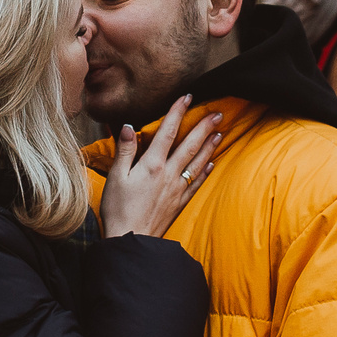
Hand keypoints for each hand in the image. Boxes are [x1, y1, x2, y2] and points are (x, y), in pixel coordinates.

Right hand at [97, 95, 219, 237]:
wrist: (132, 239)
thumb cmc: (118, 209)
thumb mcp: (116, 177)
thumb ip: (124, 150)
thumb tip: (129, 127)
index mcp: (152, 165)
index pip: (167, 132)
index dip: (177, 112)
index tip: (187, 97)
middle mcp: (169, 174)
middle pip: (189, 145)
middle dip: (204, 127)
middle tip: (218, 113)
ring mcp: (177, 189)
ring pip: (197, 162)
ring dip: (210, 146)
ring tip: (220, 132)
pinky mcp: (180, 202)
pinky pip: (196, 183)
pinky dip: (205, 171)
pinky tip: (212, 163)